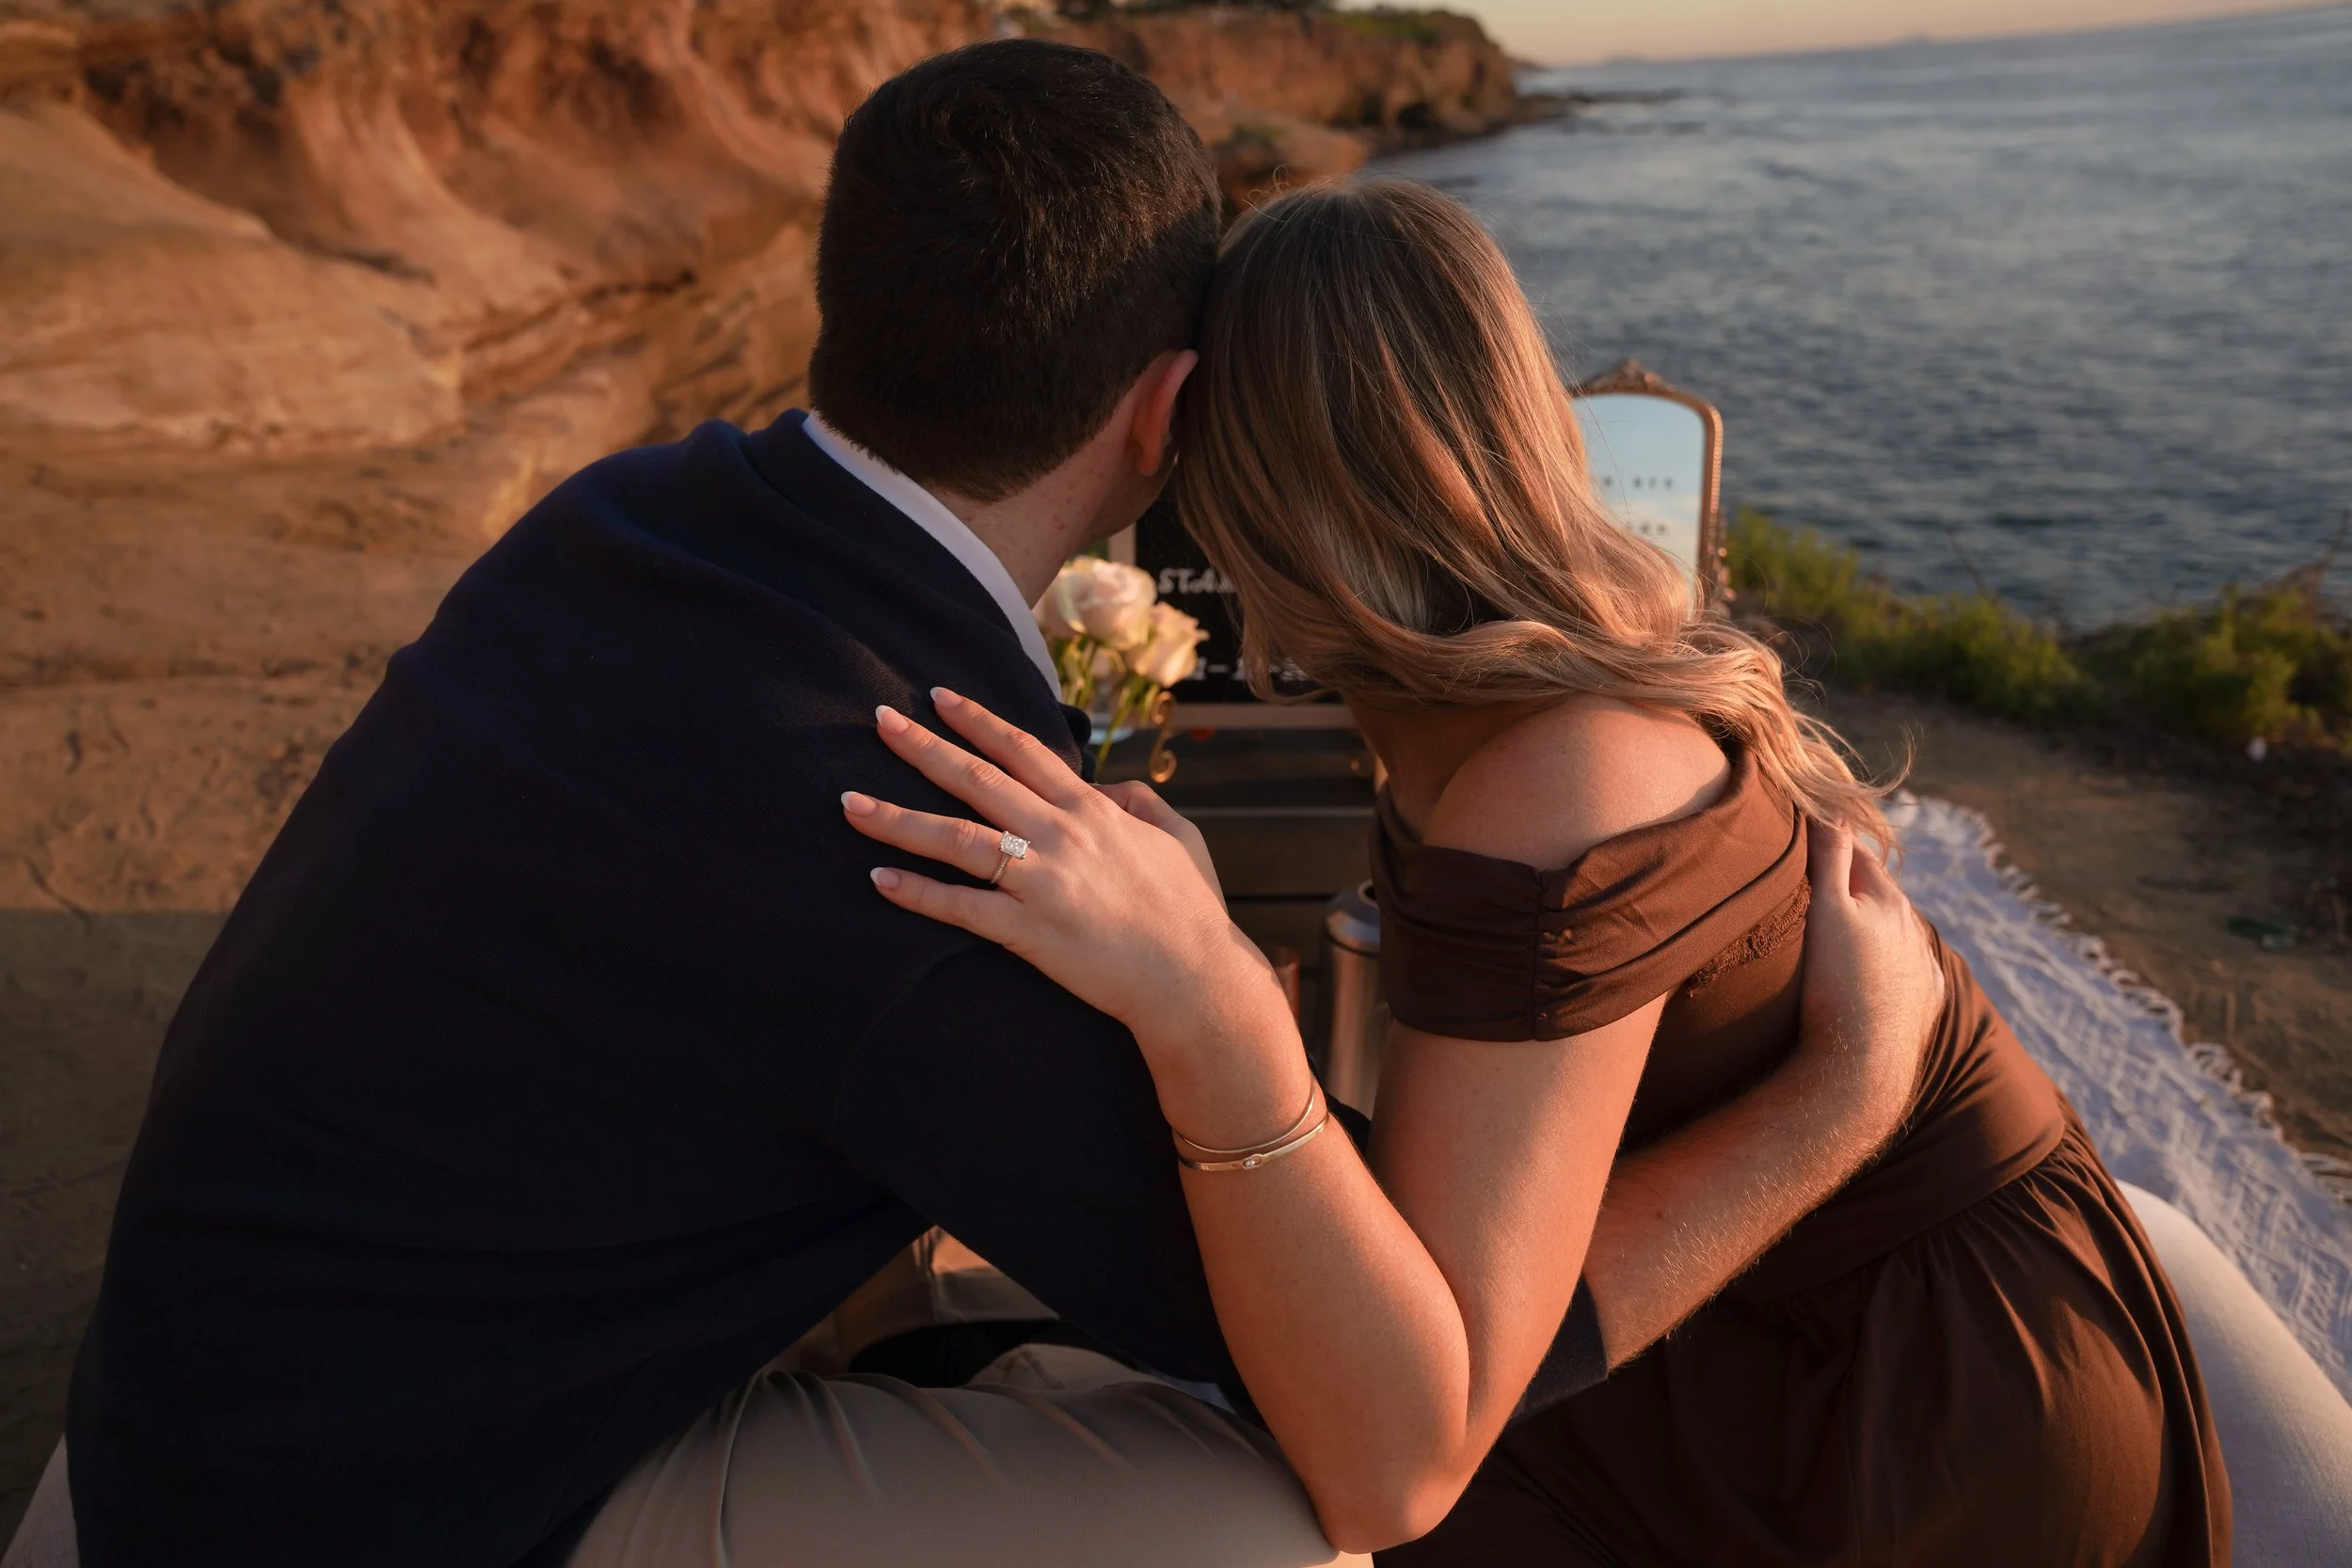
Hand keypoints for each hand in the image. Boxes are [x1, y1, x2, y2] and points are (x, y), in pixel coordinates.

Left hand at [841, 688, 1281, 1073]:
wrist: (1194, 980)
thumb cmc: (1191, 911)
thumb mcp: (1179, 837)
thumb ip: (1140, 801)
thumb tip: (1104, 787)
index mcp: (1092, 810)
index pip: (1023, 750)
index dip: (977, 720)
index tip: (938, 697)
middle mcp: (1060, 835)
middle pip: (976, 780)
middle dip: (922, 747)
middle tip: (878, 720)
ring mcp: (1040, 882)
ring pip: (956, 838)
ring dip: (897, 819)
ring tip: (849, 804)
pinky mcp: (1027, 931)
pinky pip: (961, 907)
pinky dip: (918, 894)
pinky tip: (879, 880)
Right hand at [1797, 819, 1946, 1152]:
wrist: (1863, 1066)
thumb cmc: (1836, 985)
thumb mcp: (1825, 911)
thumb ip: (1829, 859)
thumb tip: (1831, 813)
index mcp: (1886, 900)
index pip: (1858, 856)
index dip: (1832, 845)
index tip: (1808, 839)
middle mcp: (1912, 928)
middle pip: (1881, 892)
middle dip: (1856, 883)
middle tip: (1821, 881)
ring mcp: (1921, 966)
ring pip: (1898, 930)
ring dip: (1876, 922)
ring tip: (1846, 926)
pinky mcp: (1925, 1001)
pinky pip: (1911, 969)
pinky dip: (1894, 961)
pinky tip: (1878, 969)